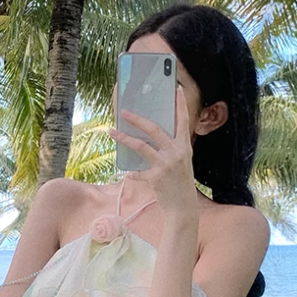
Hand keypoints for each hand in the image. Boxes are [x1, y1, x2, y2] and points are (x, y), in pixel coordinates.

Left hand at [109, 85, 197, 217]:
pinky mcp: (156, 177)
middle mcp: (176, 153)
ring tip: (112, 131)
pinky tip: (128, 173)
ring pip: (141, 146)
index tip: (175, 89)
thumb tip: (151, 136)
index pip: (183, 121)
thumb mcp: (181, 162)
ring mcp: (166, 165)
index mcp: (184, 147)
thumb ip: (170, 149)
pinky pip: (138, 172)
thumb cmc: (180, 183)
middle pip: (154, 129)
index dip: (180, 104)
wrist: (183, 207)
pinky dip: (133, 172)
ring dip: (124, 138)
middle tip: (124, 112)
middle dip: (137, 119)